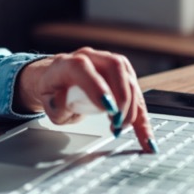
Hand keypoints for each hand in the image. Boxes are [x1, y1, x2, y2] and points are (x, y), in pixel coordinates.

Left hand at [16, 48, 156, 151]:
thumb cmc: (52, 90)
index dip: (97, 86)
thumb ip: (58, 106)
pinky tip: (145, 136)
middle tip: (117, 123)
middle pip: (114, 67)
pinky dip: (142, 115)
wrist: (57, 79)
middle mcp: (90, 57)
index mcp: (67, 63)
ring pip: (129, 78)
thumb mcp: (48, 103)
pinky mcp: (121, 73)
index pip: (82, 67)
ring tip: (122, 128)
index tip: (107, 108)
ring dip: (132, 107)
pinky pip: (136, 92)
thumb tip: (70, 105)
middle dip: (122, 97)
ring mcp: (107, 63)